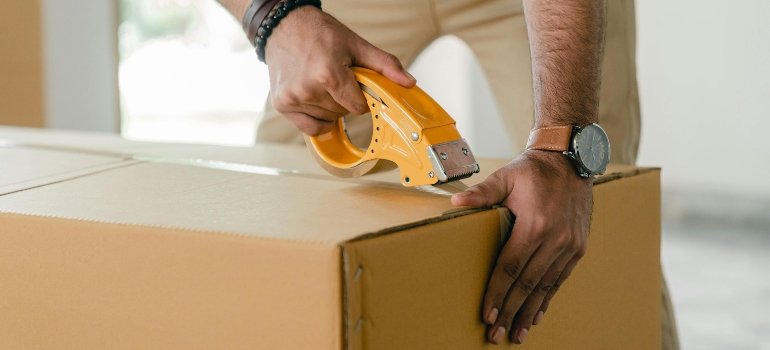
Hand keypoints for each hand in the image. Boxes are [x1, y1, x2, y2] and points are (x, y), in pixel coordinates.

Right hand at [264, 6, 415, 134]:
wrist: (284, 26)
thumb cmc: (319, 33)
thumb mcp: (357, 45)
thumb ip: (385, 65)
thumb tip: (408, 82)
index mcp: (328, 74)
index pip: (358, 107)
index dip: (361, 98)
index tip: (356, 85)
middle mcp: (308, 89)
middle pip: (343, 113)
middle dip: (345, 100)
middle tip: (337, 78)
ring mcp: (293, 98)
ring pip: (327, 119)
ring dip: (330, 107)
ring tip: (322, 83)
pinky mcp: (282, 104)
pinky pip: (309, 128)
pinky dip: (317, 119)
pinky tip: (316, 101)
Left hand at [451, 150, 592, 344]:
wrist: (571, 159)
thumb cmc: (534, 169)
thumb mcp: (506, 176)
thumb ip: (482, 193)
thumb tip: (456, 203)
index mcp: (536, 224)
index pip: (511, 267)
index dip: (497, 293)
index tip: (487, 314)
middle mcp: (555, 239)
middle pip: (527, 284)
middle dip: (510, 311)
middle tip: (496, 334)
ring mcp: (569, 245)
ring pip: (545, 287)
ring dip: (529, 312)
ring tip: (516, 333)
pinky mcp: (578, 247)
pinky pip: (560, 279)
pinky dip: (547, 299)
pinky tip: (536, 315)